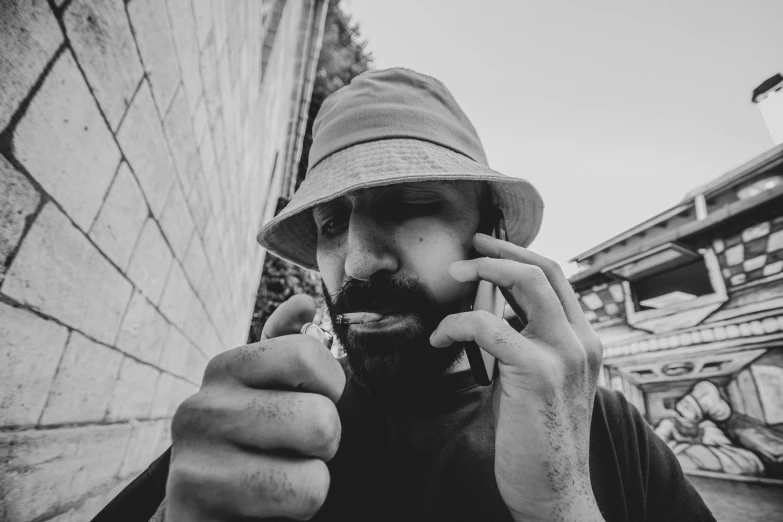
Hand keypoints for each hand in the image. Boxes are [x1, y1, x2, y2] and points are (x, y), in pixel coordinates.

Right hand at [165, 295, 344, 520]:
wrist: (205, 514)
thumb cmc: (251, 446)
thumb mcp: (269, 391)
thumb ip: (288, 345)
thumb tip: (304, 303)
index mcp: (225, 368)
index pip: (308, 353)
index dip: (332, 387)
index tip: (314, 403)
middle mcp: (201, 408)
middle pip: (320, 418)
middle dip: (325, 443)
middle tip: (298, 453)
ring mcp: (194, 463)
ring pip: (313, 472)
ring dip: (312, 482)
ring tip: (282, 481)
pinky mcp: (197, 509)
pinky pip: (295, 503)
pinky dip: (297, 512)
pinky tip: (267, 509)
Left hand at [430, 234, 604, 521]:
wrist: (555, 494)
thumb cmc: (537, 438)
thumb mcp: (534, 380)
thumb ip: (522, 343)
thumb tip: (489, 310)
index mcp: (582, 341)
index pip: (556, 278)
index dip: (519, 255)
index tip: (487, 247)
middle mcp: (581, 342)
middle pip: (544, 269)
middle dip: (501, 251)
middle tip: (467, 248)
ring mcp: (564, 355)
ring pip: (527, 283)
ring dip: (484, 271)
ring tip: (452, 275)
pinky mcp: (538, 374)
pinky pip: (490, 327)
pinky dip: (457, 324)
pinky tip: (439, 338)